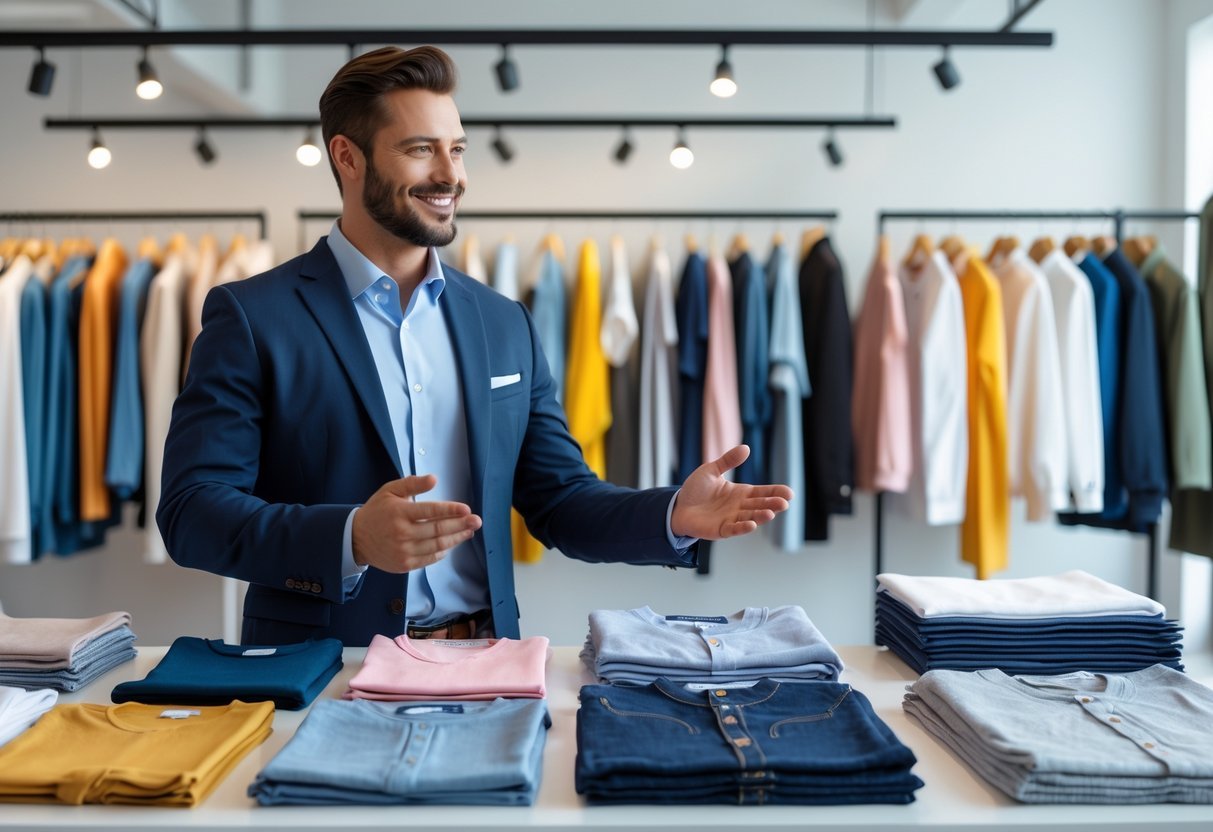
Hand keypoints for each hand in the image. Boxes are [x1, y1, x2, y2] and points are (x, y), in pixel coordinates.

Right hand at [351, 475, 481, 572]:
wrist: (356, 538)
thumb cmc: (377, 511)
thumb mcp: (390, 490)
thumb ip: (412, 483)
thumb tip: (434, 479)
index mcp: (399, 513)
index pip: (430, 511)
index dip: (451, 510)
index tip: (466, 509)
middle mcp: (402, 533)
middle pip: (438, 530)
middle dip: (460, 525)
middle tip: (476, 521)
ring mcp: (403, 551)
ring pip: (437, 546)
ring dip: (456, 539)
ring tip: (469, 531)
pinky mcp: (404, 564)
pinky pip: (430, 559)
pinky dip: (443, 552)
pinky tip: (451, 543)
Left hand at [670, 445, 792, 539]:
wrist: (678, 506)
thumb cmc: (696, 489)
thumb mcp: (711, 470)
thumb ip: (728, 461)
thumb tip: (746, 448)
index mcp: (741, 493)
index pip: (762, 492)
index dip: (775, 492)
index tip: (789, 492)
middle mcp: (739, 507)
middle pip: (760, 506)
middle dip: (772, 504)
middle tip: (784, 503)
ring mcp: (731, 519)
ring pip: (750, 518)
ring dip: (760, 516)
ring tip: (771, 513)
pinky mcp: (720, 530)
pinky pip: (733, 529)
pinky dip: (742, 528)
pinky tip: (752, 525)